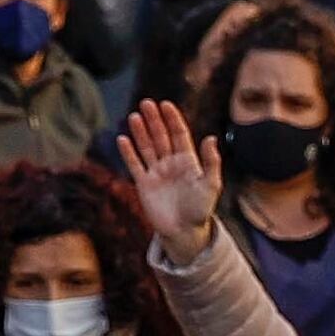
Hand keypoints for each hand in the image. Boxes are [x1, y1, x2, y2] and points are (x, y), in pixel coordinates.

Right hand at [118, 100, 221, 254]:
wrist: (185, 232)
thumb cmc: (201, 209)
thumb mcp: (211, 184)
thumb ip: (211, 162)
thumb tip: (210, 138)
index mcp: (188, 160)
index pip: (179, 134)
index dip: (172, 119)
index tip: (166, 105)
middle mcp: (170, 163)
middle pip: (160, 136)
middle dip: (154, 120)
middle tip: (146, 103)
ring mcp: (156, 172)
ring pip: (146, 147)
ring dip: (140, 132)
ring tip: (134, 116)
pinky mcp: (144, 184)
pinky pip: (135, 165)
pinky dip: (128, 153)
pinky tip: (123, 139)